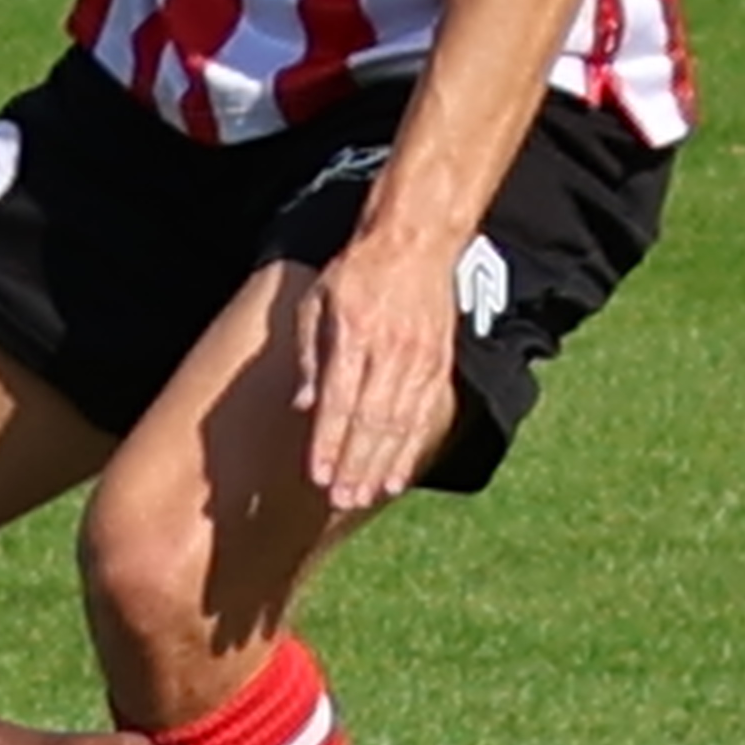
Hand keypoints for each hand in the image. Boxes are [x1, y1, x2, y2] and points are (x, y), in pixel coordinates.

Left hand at [290, 227, 466, 512]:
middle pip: (372, 420)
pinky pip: (426, 416)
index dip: (328, 442)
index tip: (318, 476)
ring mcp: (420, 361)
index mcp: (354, 335)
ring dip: (382, 465)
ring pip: (401, 424)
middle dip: (355, 465)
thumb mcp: (316, 302)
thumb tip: (304, 407)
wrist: (415, 244)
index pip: (339, 400)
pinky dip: (412, 450)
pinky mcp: (440, 366)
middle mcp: (390, 352)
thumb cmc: (355, 273)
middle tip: (341, 500)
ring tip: (365, 496)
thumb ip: (309, 356)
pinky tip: (398, 477)